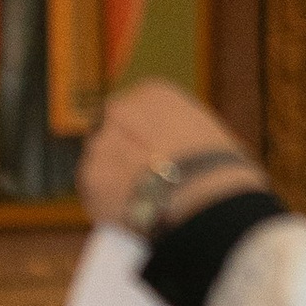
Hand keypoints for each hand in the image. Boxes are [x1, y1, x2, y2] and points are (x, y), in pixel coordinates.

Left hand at [78, 79, 253, 232]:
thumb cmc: (217, 167)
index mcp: (152, 92)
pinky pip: (92, 193)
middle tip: (138, 181)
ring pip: (98, 164)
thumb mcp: (202, 131)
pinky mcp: (88, 177)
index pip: (132, 112)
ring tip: (138, 201)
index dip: (140, 139)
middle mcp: (119, 109)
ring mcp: (100, 143)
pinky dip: (105, 205)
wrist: (205, 194)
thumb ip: (174, 133)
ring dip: (111, 181)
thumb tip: (166, 152)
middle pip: (109, 135)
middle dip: (120, 156)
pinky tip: (128, 213)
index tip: (149, 158)